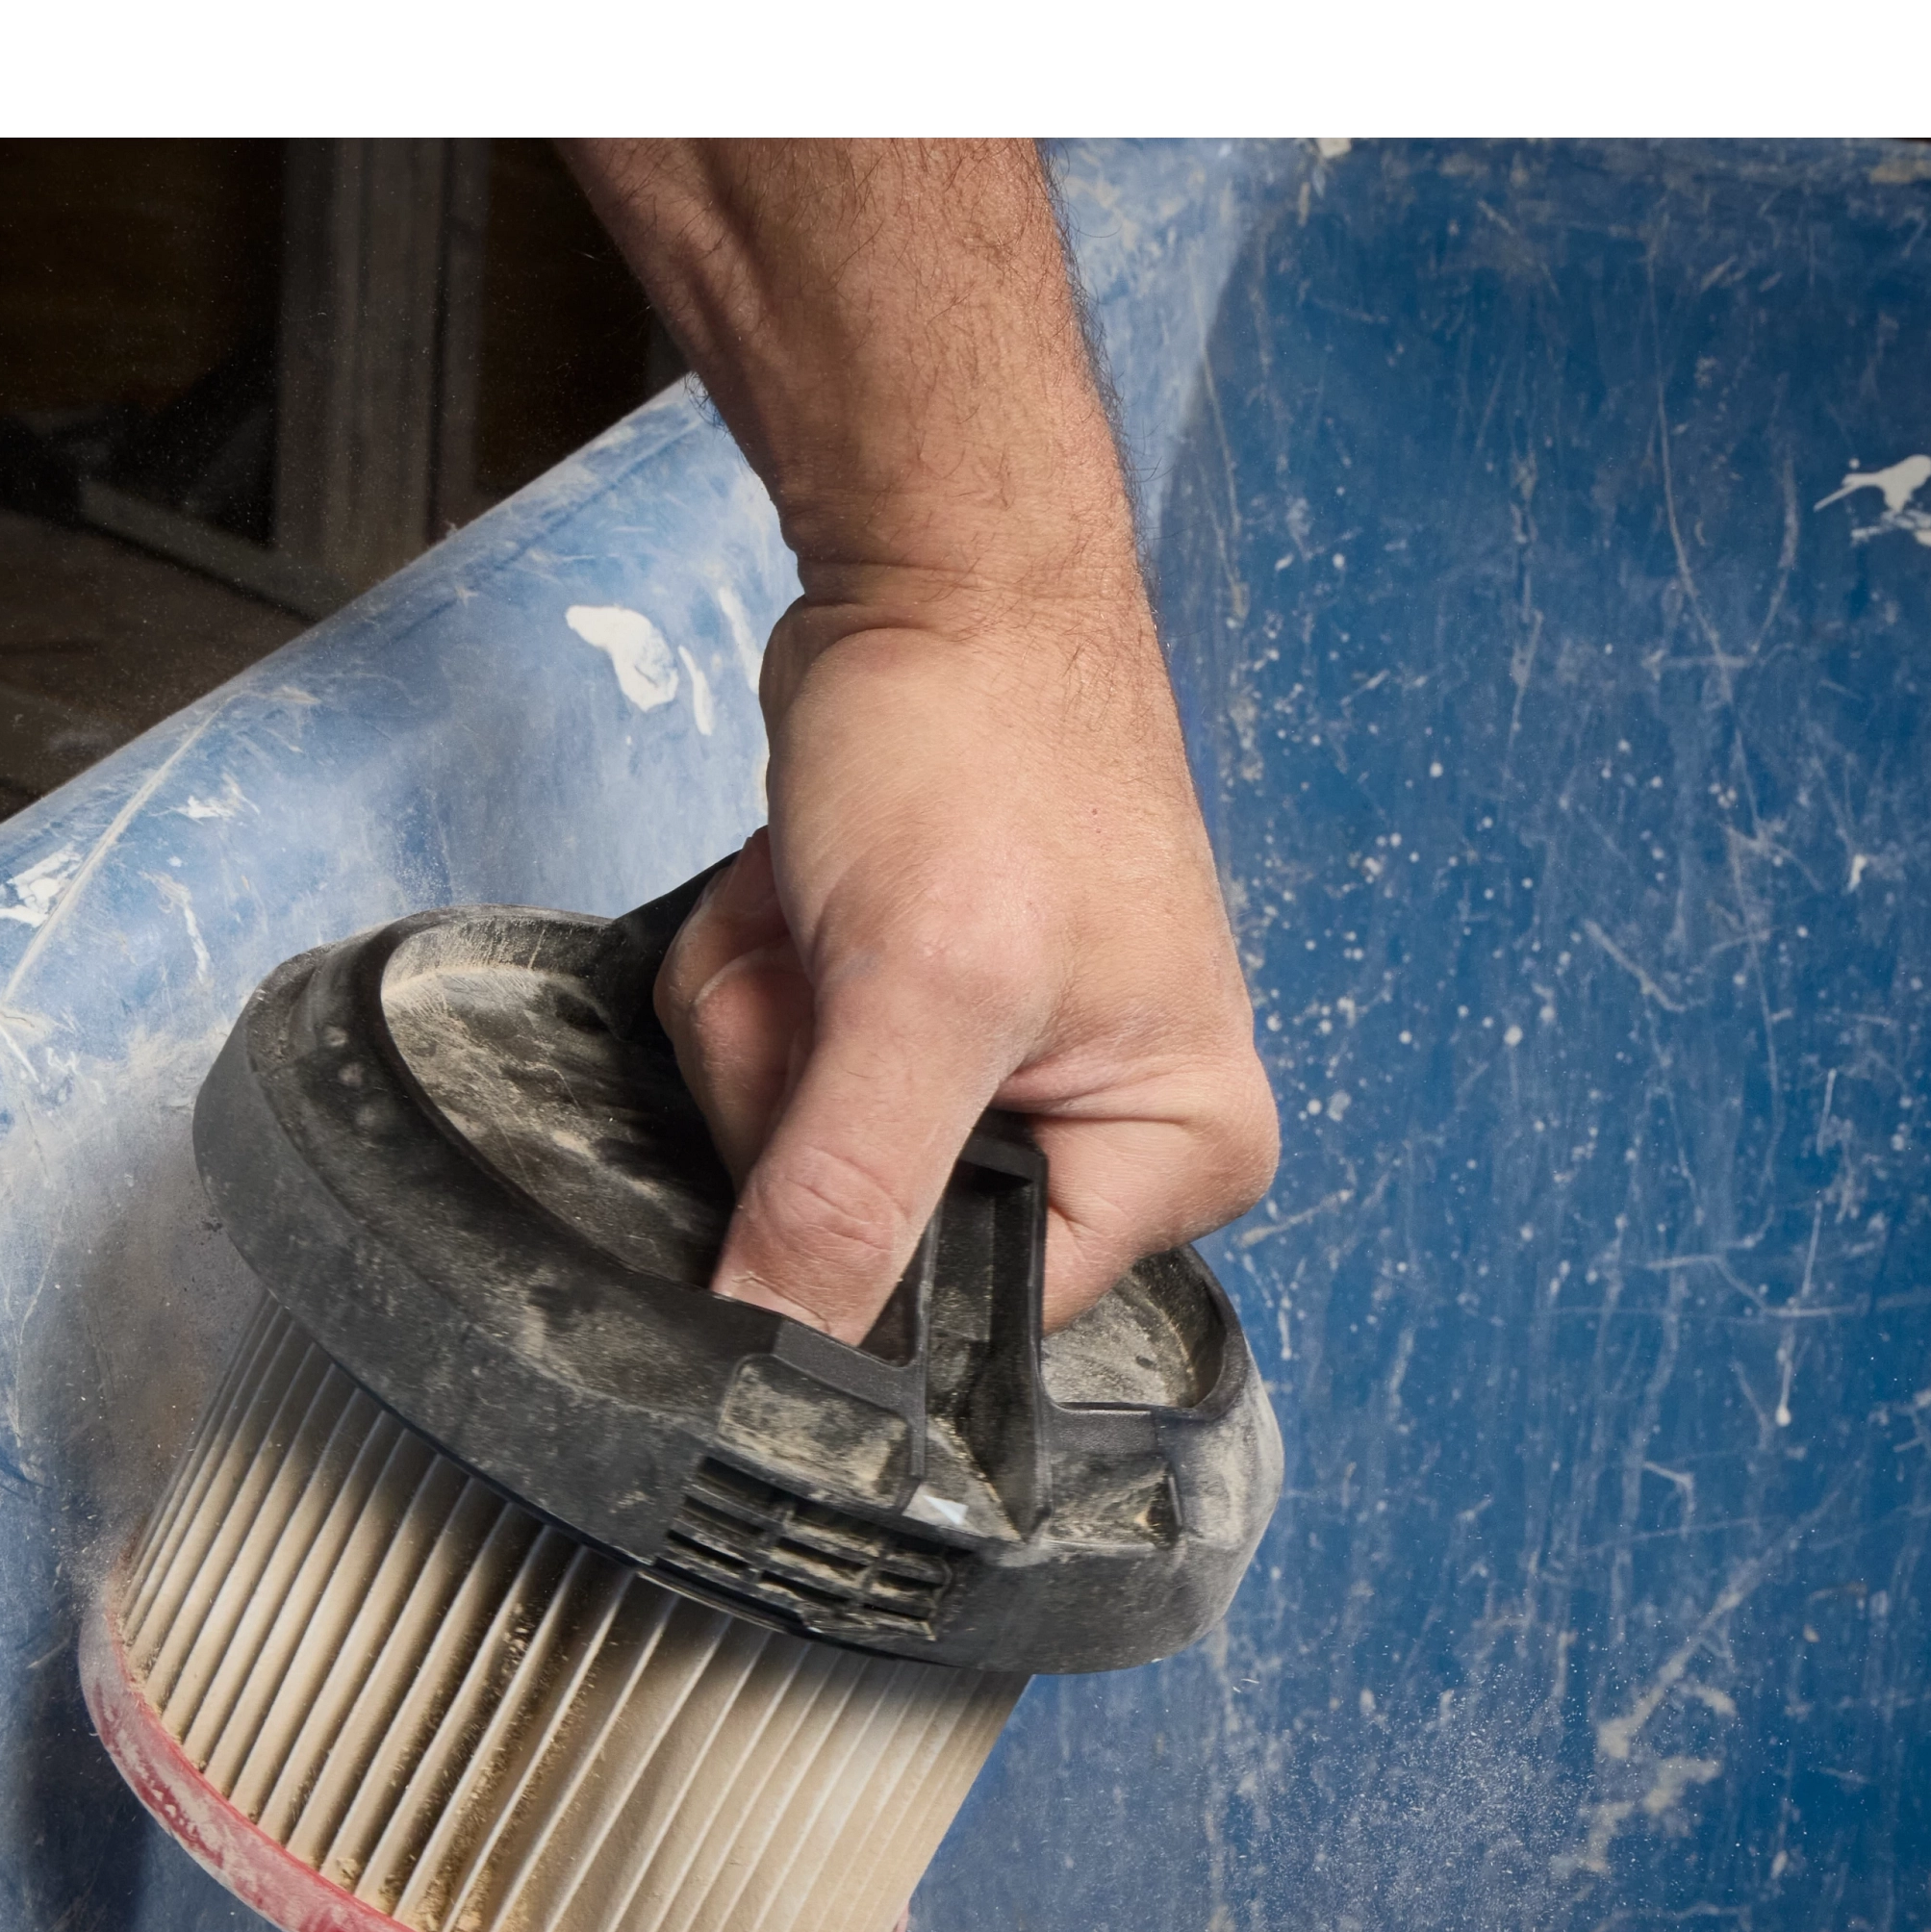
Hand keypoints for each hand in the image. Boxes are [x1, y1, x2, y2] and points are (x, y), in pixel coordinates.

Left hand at [565, 136, 1275, 1339]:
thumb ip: (847, 1195)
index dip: (859, 1231)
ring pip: (791, 1149)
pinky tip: (803, 894)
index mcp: (1172, 1162)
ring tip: (827, 907)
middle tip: (839, 960)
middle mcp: (1105, 1139)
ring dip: (764, 1020)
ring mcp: (999, 1078)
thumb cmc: (986, 742)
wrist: (933, 567)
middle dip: (797, 1087)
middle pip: (864, 1232)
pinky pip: (772, 1068)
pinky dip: (759, 976)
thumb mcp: (919, 992)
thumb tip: (765, 1365)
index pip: (973, 1313)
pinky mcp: (906, 1020)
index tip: (841, 1088)